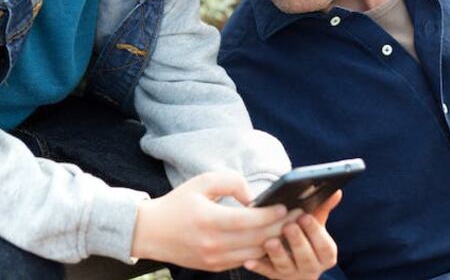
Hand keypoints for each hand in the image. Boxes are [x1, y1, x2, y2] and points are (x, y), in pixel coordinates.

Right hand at [131, 172, 291, 270]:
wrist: (151, 232)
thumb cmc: (178, 203)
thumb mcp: (201, 182)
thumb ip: (230, 183)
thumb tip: (254, 197)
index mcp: (210, 221)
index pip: (249, 220)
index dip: (271, 214)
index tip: (287, 206)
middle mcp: (214, 244)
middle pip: (257, 239)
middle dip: (281, 227)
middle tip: (298, 216)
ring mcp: (215, 259)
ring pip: (255, 252)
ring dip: (275, 241)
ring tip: (290, 227)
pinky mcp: (216, 267)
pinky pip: (245, 259)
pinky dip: (261, 250)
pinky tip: (271, 239)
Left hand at [243, 190, 341, 278]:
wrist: (298, 266)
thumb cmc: (307, 238)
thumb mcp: (316, 226)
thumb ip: (322, 209)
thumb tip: (336, 192)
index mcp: (325, 255)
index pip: (324, 246)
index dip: (315, 231)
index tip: (304, 216)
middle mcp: (311, 267)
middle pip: (306, 258)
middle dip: (297, 241)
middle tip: (287, 226)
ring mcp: (292, 274)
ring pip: (286, 266)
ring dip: (278, 254)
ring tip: (269, 241)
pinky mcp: (275, 277)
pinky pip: (266, 273)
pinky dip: (258, 266)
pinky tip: (249, 260)